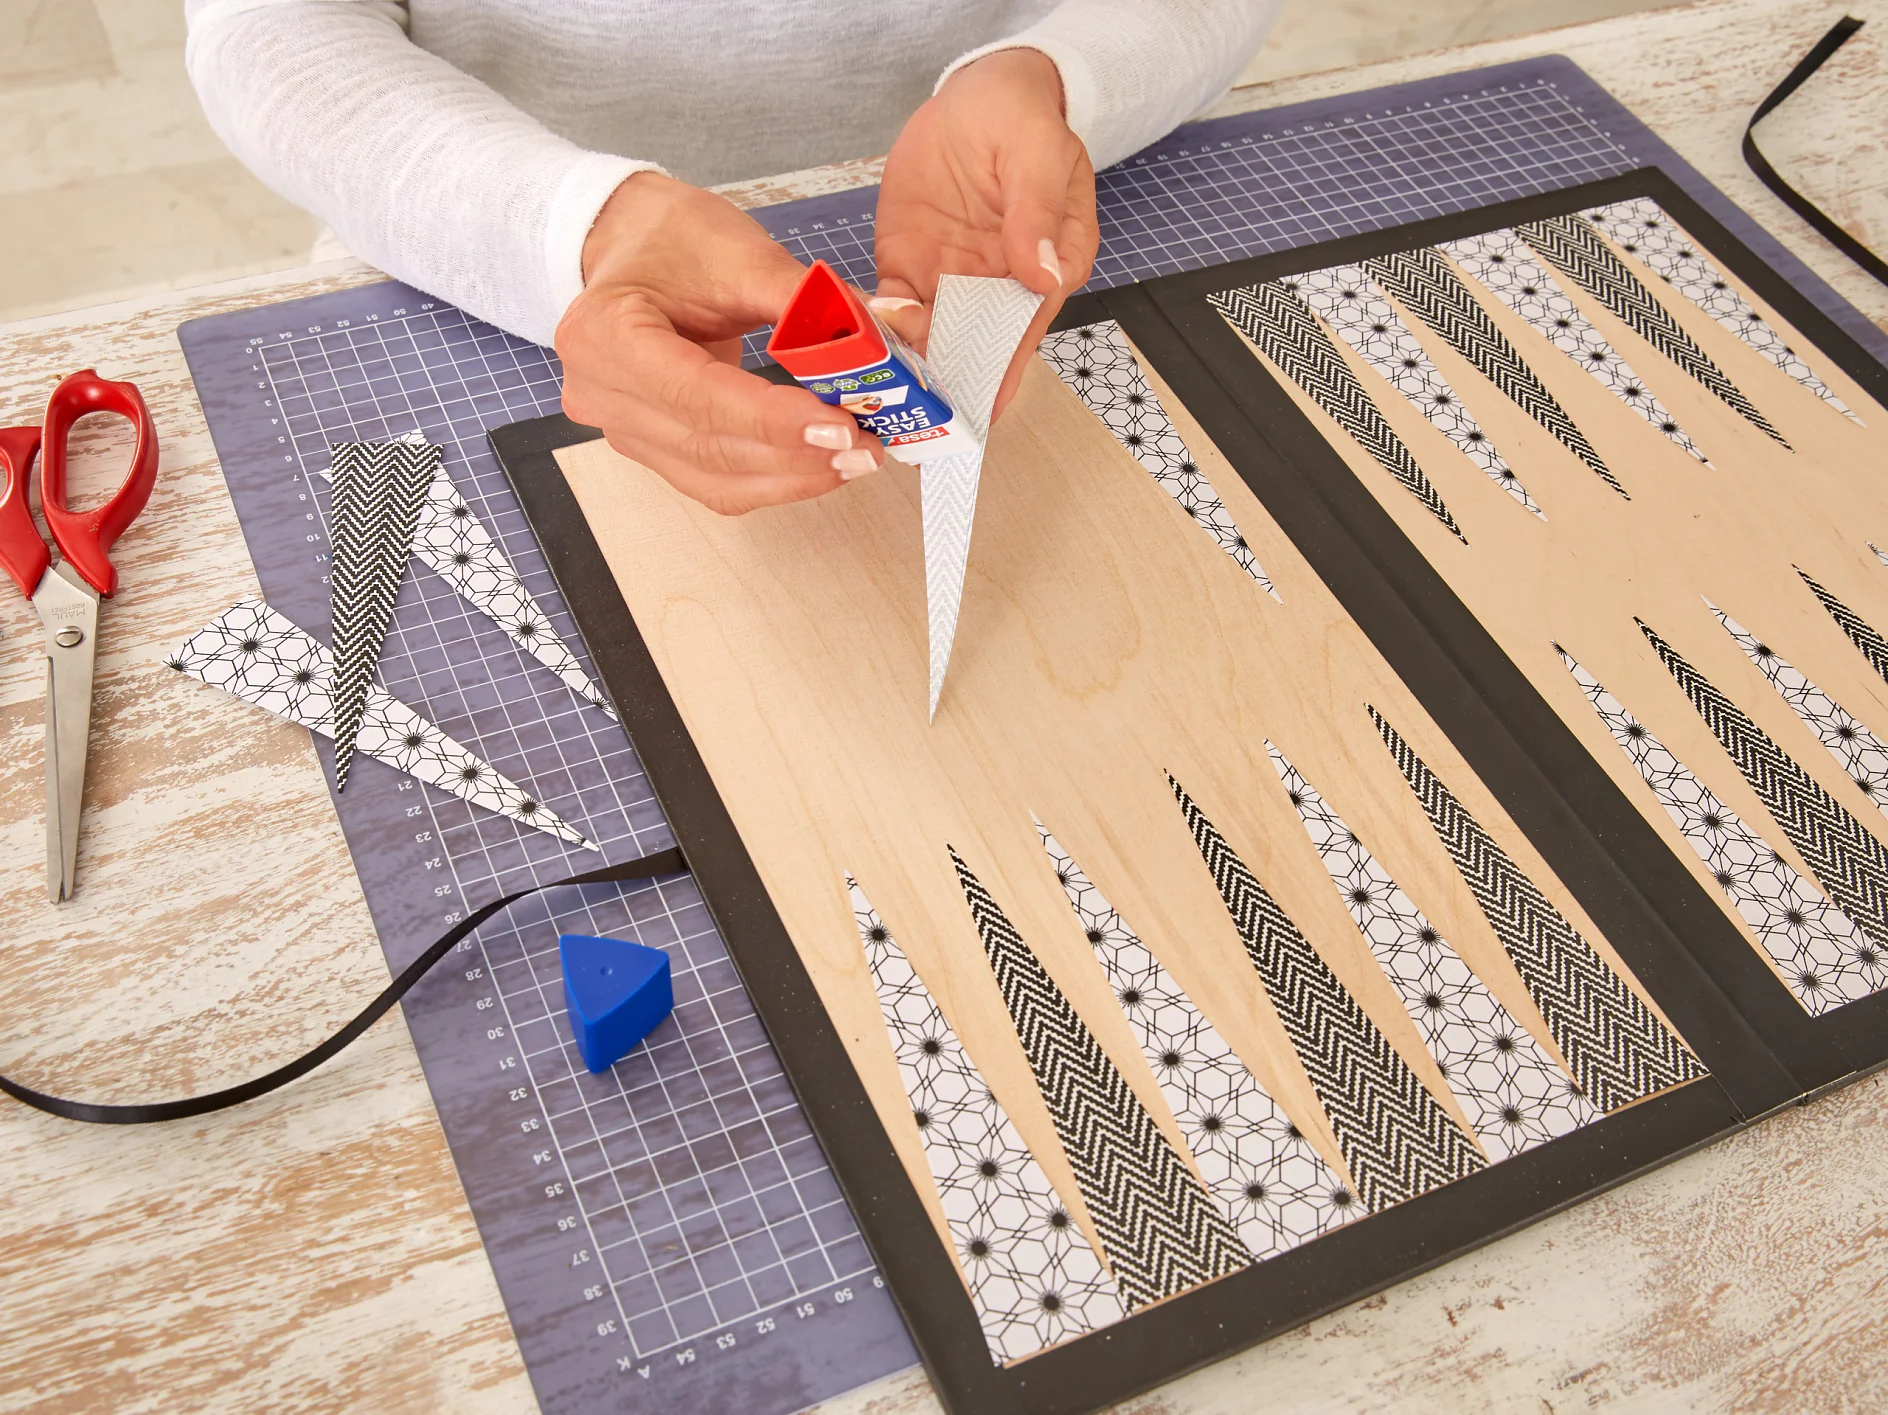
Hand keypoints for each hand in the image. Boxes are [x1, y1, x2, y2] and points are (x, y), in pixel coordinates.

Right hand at [557, 172, 882, 515]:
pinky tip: (819, 467)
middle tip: (865, 448)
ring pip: (715, 479)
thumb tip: (877, 331)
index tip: (838, 427)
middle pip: (709, 446)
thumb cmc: (671, 240)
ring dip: (792, 477)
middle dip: (797, 455)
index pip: (697, 395)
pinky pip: (714, 483)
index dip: (772, 420)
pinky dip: (773, 480)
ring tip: (854, 460)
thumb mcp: (740, 252)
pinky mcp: (651, 448)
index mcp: (606, 334)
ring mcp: (622, 428)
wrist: (630, 245)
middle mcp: (601, 392)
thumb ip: (807, 300)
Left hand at [874, 49, 1097, 419]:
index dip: (998, 376)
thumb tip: (1043, 272)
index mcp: (1040, 273)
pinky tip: (851, 348)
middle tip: (915, 425)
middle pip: (969, 351)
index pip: (1019, 335)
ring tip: (877, 401)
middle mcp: (992, 288)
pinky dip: (869, 331)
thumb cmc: (1022, 119)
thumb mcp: (1041, 154)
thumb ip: (1039, 213)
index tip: (978, 414)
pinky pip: (886, 309)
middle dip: (943, 390)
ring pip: (924, 339)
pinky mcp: (906, 264)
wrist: (978, 92)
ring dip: (902, 370)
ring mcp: (947, 280)